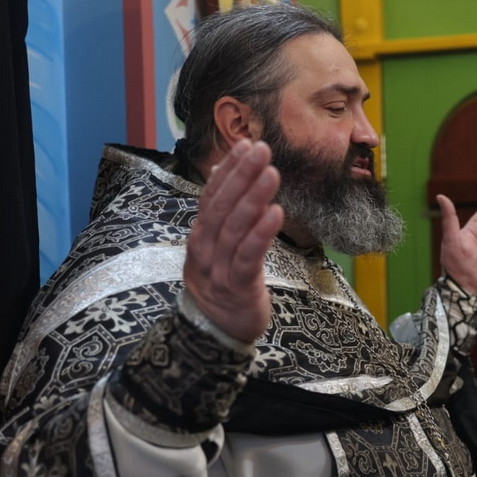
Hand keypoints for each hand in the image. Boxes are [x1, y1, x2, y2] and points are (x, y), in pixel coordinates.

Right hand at [184, 140, 283, 341]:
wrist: (215, 332)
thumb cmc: (223, 283)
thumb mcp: (218, 245)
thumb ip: (220, 211)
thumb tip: (221, 171)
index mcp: (200, 235)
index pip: (213, 195)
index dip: (229, 169)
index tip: (246, 144)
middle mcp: (204, 248)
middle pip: (222, 206)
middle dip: (242, 175)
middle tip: (262, 149)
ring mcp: (217, 268)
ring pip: (234, 228)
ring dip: (253, 198)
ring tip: (272, 173)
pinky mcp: (236, 287)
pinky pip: (247, 257)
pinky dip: (260, 234)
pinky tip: (275, 213)